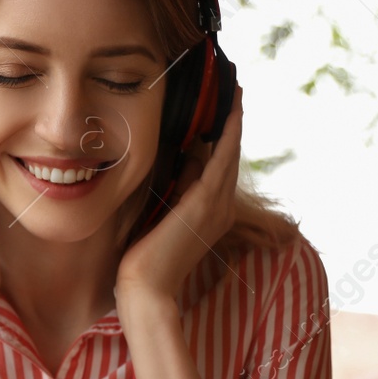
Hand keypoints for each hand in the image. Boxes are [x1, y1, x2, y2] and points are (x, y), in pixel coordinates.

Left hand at [115, 85, 242, 300]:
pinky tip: (230, 111)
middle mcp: (219, 208)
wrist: (146, 289)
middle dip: (230, 122)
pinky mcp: (206, 203)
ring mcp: (216, 206)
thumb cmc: (143, 261)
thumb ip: (172, 191)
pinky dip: (228, 134)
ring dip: (233, 120)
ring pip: (229, 153)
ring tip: (234, 91)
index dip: (221, 137)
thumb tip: (181, 161)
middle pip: (229, 155)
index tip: (220, 109)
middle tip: (232, 89)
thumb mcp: (159, 216)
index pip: (218, 166)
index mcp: (209, 213)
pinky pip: (222, 159)